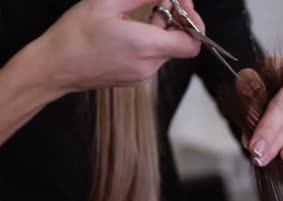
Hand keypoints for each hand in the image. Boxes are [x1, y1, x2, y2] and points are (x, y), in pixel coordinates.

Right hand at [33, 0, 203, 92]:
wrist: (55, 67)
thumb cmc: (75, 35)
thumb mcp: (107, 3)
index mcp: (145, 46)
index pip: (192, 43)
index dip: (194, 24)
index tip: (184, 6)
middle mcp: (149, 65)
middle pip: (181, 44)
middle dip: (178, 21)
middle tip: (165, 0)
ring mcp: (143, 75)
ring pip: (167, 50)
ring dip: (164, 30)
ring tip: (149, 11)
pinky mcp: (135, 79)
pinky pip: (153, 58)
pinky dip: (152, 41)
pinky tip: (136, 28)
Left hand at [238, 62, 282, 166]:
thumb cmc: (266, 94)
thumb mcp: (251, 89)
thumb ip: (247, 94)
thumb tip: (250, 115)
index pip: (271, 90)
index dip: (259, 115)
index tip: (249, 139)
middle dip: (270, 133)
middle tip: (256, 152)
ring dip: (280, 142)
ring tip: (265, 158)